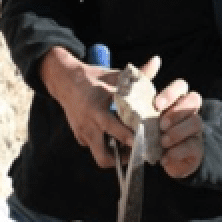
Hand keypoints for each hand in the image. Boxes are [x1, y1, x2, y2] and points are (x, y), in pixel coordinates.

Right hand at [40, 46, 134, 168]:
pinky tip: (115, 137)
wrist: (65, 80)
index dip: (130, 138)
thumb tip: (157, 61)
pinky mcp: (79, 136)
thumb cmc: (93, 78)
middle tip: (137, 152)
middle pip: (104, 157)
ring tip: (128, 146)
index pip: (114, 129)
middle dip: (121, 159)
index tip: (144, 143)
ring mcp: (82, 133)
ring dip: (114, 154)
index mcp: (97, 110)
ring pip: (99, 155)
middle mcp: (88, 126)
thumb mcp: (115, 75)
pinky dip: (105, 145)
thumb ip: (138, 74)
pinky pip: (94, 147)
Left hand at [148, 57, 202, 178]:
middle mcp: (189, 111)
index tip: (156, 105)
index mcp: (175, 100)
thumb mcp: (142, 116)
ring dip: (177, 132)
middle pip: (194, 99)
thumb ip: (141, 97)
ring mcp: (195, 129)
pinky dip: (177, 152)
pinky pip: (193, 146)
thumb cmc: (150, 132)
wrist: (159, 159)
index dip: (171, 92)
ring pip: (196, 122)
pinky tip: (164, 158)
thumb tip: (145, 70)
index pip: (181, 85)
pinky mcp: (196, 148)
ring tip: (162, 142)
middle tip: (161, 125)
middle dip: (177, 111)